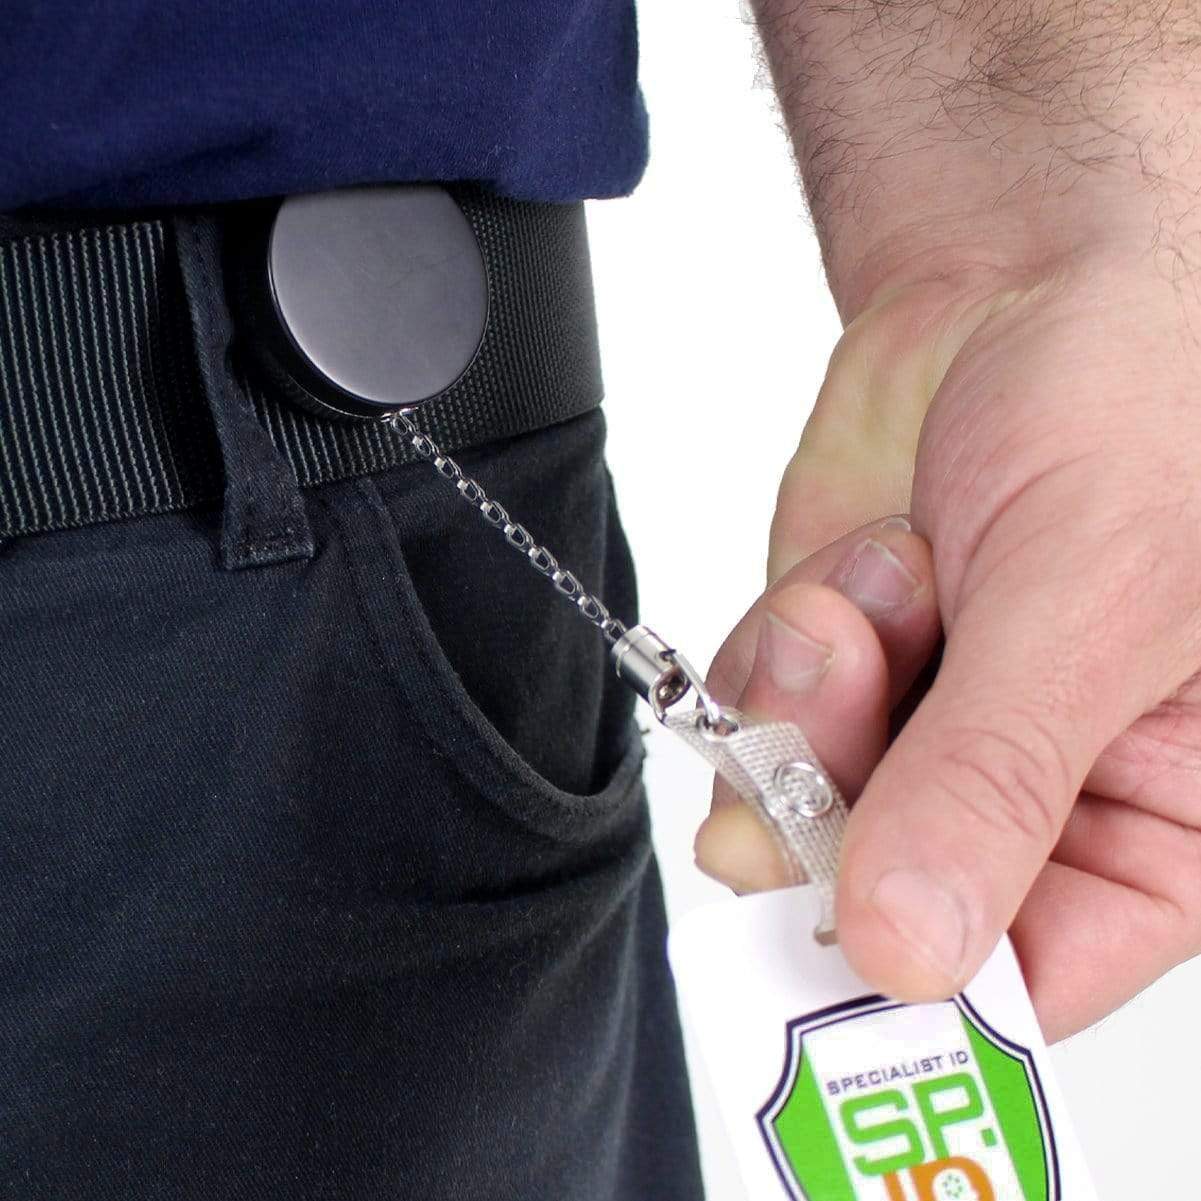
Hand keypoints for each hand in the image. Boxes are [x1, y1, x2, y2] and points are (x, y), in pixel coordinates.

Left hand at [696, 256, 1200, 1040]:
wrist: (1022, 288)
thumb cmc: (1136, 405)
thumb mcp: (1096, 600)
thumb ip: (997, 781)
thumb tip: (913, 946)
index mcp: (1160, 811)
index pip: (1035, 977)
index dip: (929, 980)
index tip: (836, 945)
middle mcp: (1031, 793)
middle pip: (883, 891)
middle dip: (845, 791)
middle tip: (861, 676)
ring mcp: (918, 734)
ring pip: (801, 803)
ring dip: (818, 693)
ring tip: (892, 578)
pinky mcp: (839, 674)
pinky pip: (757, 720)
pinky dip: (781, 645)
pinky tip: (857, 568)